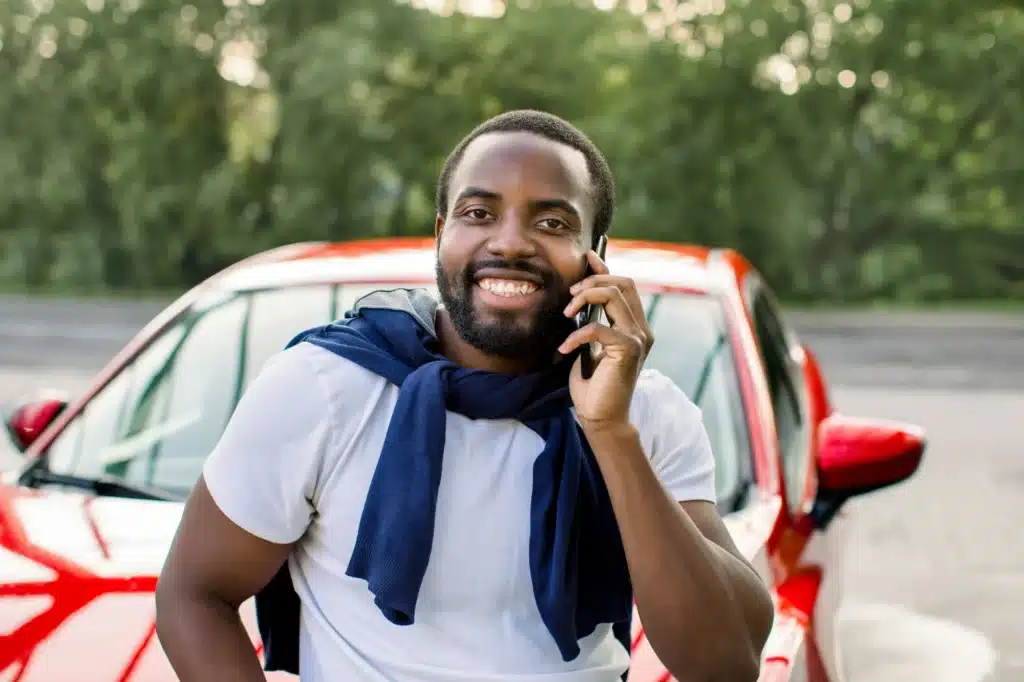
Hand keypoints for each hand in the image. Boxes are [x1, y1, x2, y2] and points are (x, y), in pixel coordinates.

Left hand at [559, 250, 653, 429]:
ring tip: (566, 315)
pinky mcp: (628, 351)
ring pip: (614, 296)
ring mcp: (638, 339)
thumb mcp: (589, 344)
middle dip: (593, 281)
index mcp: (635, 325)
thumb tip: (579, 293)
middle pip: (623, 283)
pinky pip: (598, 328)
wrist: (600, 416)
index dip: (605, 268)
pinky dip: (576, 334)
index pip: (625, 284)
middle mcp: (641, 329)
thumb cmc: (593, 383)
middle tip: (570, 295)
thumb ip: (591, 319)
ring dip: (584, 299)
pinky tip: (564, 349)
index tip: (587, 257)